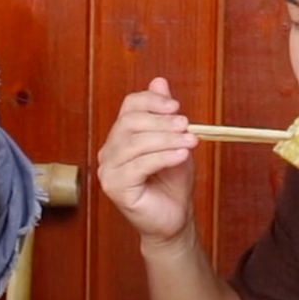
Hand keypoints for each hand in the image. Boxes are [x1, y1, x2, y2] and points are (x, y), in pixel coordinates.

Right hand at [96, 78, 198, 247]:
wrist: (174, 218)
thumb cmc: (171, 182)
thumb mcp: (173, 141)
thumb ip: (164, 114)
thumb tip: (159, 81)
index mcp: (120, 137)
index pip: (128, 107)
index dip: (151, 102)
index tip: (176, 107)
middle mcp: (109, 152)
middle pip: (129, 123)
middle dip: (161, 122)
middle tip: (186, 125)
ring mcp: (108, 171)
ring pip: (135, 144)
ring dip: (166, 140)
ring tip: (190, 142)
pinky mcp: (115, 188)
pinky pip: (138, 166)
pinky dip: (163, 157)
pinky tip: (181, 157)